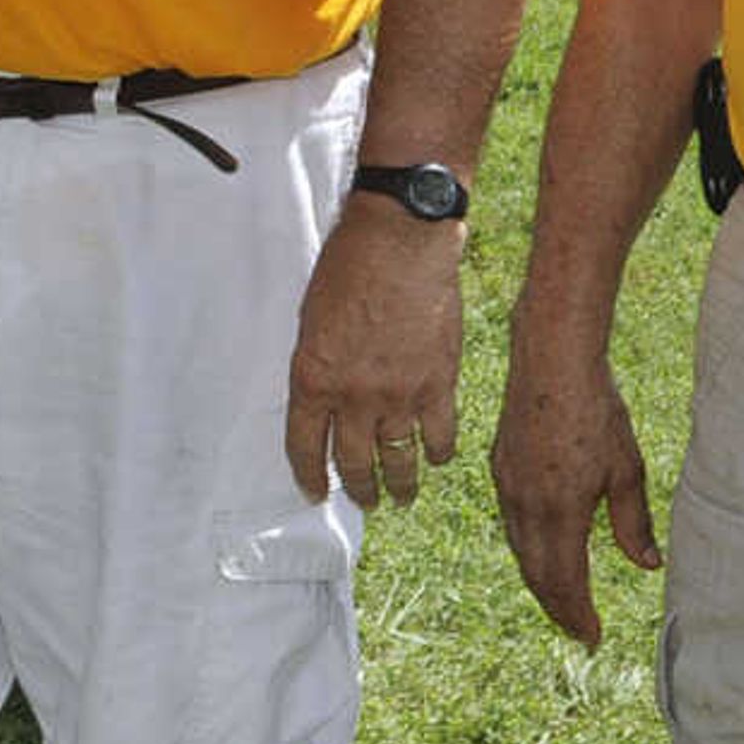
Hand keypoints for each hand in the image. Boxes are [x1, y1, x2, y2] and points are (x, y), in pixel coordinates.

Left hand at [284, 205, 463, 510]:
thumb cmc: (348, 267)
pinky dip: (438, 452)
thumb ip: (317, 364)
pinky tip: (435, 459)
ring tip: (399, 498)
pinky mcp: (439, 386)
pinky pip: (439, 436)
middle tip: (363, 501)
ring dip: (399, 485)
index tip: (314, 494)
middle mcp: (353, 398)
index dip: (309, 477)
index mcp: (313, 380)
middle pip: (353, 463)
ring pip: (398, 460)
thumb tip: (324, 395)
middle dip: (356, 489)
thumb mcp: (311, 319)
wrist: (400, 243)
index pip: (304, 447)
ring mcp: (399, 396)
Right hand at [491, 348, 660, 645]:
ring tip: (564, 600)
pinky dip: (529, 550)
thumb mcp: (627, 469)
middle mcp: (526, 505)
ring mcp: (507, 487)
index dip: (578, 614)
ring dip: (542, 581)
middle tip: (580, 631)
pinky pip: (512, 524)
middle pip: (537, 574)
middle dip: (558, 607)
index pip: (565, 580)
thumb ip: (633, 522)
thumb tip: (647, 565)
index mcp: (560, 510)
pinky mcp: (500, 469)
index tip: (593, 638)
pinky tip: (544, 550)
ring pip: (521, 551)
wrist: (551, 361)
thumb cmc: (596, 411)